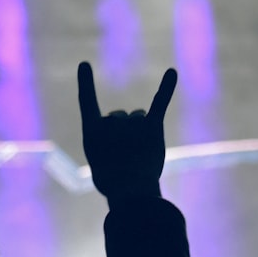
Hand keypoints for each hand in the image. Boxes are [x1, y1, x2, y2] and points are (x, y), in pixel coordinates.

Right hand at [77, 61, 175, 203]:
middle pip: (121, 117)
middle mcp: (111, 121)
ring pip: (139, 118)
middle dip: (124, 135)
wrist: (130, 192)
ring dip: (141, 132)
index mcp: (92, 130)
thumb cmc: (112, 182)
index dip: (85, 83)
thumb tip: (133, 133)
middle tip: (124, 158)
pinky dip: (167, 87)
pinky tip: (172, 72)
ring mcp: (132, 123)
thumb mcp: (101, 162)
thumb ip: (113, 142)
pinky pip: (160, 102)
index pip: (87, 101)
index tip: (85, 64)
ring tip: (138, 154)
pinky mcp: (153, 127)